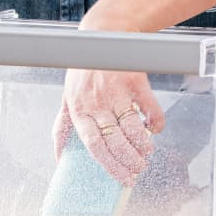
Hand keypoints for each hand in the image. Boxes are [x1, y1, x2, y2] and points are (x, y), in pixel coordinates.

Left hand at [53, 68, 164, 186]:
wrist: (103, 36)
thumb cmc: (83, 69)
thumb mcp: (66, 98)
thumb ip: (62, 127)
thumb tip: (59, 158)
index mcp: (79, 110)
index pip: (93, 145)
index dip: (110, 165)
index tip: (123, 178)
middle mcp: (96, 102)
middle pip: (115, 141)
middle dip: (130, 161)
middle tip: (139, 169)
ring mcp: (116, 91)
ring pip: (133, 128)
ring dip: (143, 146)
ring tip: (146, 153)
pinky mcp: (134, 80)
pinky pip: (150, 108)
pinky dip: (156, 122)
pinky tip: (155, 129)